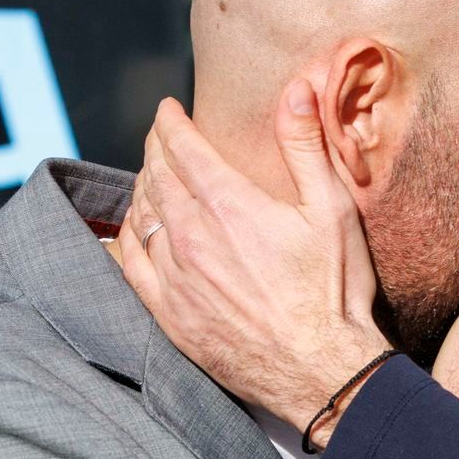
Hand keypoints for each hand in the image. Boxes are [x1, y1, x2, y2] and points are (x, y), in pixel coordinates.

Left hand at [120, 84, 387, 445]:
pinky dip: (123, 237)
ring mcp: (174, 277)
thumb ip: (306, 144)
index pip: (181, 146)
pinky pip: (127, 264)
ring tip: (151, 178)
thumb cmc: (335, 291)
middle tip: (161, 138)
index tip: (168, 109)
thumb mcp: (333, 208)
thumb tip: (296, 87)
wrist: (323, 371)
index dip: (171, 121)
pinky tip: (126, 230)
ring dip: (142, 188)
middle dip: (156, 149)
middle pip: (155, 176)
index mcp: (229, 204)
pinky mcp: (169, 314)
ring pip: (140, 216)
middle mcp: (190, 236)